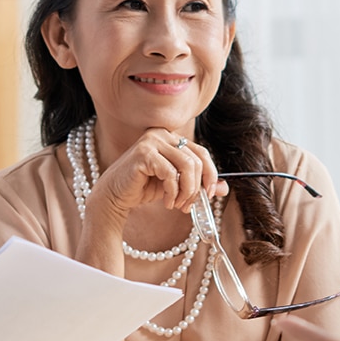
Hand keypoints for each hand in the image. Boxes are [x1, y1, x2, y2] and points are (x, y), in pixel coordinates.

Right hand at [91, 128, 228, 215]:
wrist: (114, 196)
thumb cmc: (143, 188)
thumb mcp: (176, 185)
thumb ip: (198, 183)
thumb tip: (225, 188)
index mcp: (170, 137)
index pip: (201, 153)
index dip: (210, 174)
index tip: (209, 194)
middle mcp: (162, 134)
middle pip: (196, 160)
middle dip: (196, 188)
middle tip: (188, 206)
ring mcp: (151, 141)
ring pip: (187, 166)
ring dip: (186, 191)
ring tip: (178, 205)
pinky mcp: (143, 154)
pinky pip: (171, 174)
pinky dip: (172, 192)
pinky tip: (166, 202)